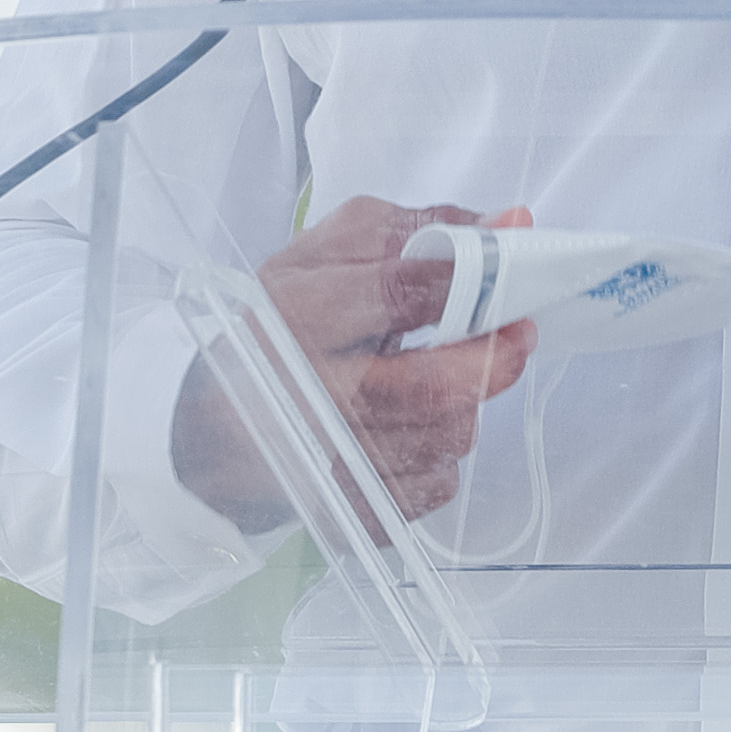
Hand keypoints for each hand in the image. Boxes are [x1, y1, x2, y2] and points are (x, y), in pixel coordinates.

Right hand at [174, 199, 535, 532]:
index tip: (506, 265)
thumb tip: (507, 221)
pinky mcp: (353, 511)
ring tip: (444, 377)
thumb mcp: (324, 257)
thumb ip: (416, 230)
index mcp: (295, 316)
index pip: (394, 293)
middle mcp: (311, 396)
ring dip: (468, 403)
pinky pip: (437, 482)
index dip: (464, 279)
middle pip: (435, 386)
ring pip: (449, 435)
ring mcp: (332, 464)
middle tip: (518, 331)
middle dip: (494, 355)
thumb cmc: (275, 330)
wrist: (212, 429)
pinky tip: (412, 427)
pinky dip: (441, 452)